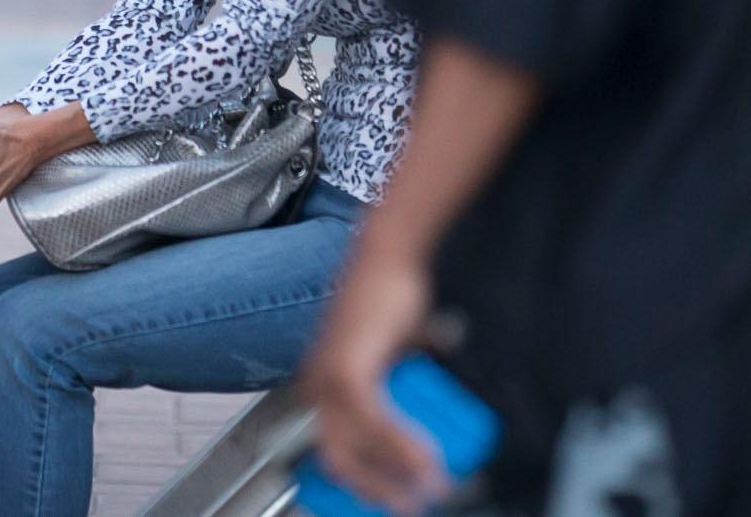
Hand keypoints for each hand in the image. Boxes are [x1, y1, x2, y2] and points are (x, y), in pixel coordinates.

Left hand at [299, 248, 448, 515]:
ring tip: (432, 486)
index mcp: (324, 387)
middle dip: (379, 490)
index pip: (335, 452)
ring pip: (359, 448)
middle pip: (339, 461)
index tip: (394, 497)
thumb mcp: (394, 356)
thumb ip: (403, 388)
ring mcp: (329, 380)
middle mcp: (318, 387)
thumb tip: (428, 421)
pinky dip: (403, 446)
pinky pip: (375, 424)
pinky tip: (428, 459)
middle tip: (414, 503)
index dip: (363, 482)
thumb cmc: (391, 298)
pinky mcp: (349, 371)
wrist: (389, 257)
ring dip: (399, 474)